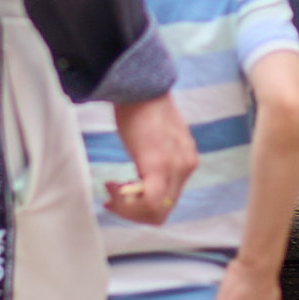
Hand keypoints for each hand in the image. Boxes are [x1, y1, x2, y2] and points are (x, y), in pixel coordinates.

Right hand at [104, 90, 193, 227]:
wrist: (140, 87)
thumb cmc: (143, 108)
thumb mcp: (159, 139)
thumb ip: (160, 159)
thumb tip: (143, 181)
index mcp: (187, 161)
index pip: (168, 201)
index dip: (142, 206)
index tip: (120, 193)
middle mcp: (186, 168)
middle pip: (162, 212)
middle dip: (132, 210)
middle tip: (111, 197)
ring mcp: (176, 168)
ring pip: (155, 212)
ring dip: (128, 207)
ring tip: (111, 187)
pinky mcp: (160, 166)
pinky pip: (149, 203)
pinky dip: (128, 204)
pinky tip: (113, 187)